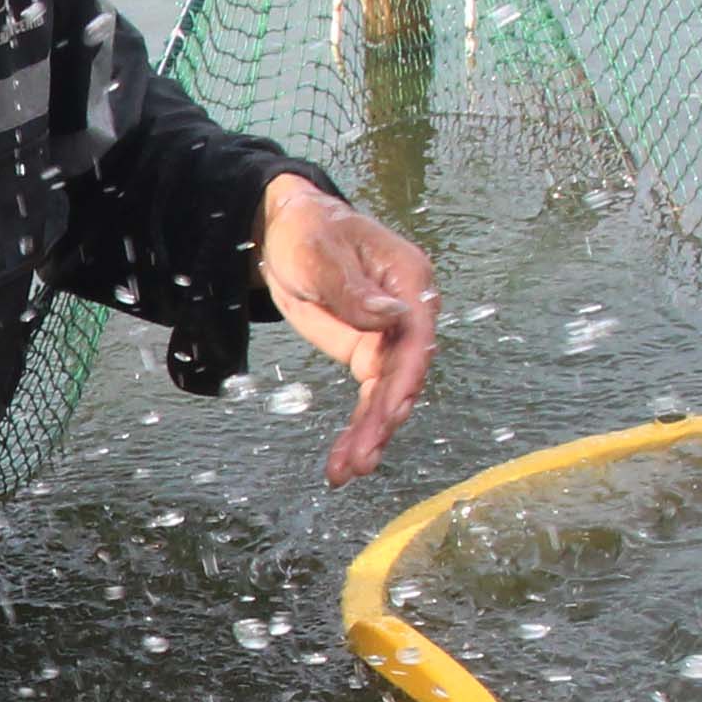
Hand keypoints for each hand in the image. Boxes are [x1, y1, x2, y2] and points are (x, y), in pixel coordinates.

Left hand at [259, 175, 438, 481]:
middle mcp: (408, 312)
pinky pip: (368, 397)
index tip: (392, 410)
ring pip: (387, 393)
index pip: (416, 334)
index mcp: (409, 279)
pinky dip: (358, 427)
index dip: (407, 375)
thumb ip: (353, 289)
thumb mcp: (321, 253)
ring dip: (370, 434)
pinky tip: (344, 460)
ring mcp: (390, 337)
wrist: (285, 231)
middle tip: (363, 457)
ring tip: (348, 470)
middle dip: (384, 418)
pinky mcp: (368, 354)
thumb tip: (393, 316)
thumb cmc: (308, 230)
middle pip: (404, 372)